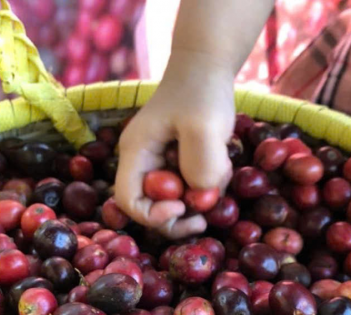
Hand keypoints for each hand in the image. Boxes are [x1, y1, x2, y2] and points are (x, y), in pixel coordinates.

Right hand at [115, 51, 234, 238]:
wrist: (207, 63)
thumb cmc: (201, 90)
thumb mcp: (204, 126)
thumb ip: (201, 164)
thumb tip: (201, 196)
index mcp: (135, 154)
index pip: (129, 202)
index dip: (153, 215)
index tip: (183, 208)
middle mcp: (143, 163)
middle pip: (151, 207)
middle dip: (180, 214)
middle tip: (206, 212)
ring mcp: (161, 162)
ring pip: (176, 199)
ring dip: (201, 195)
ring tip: (221, 169)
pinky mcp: (179, 160)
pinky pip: (191, 185)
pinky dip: (208, 183)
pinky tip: (222, 161)